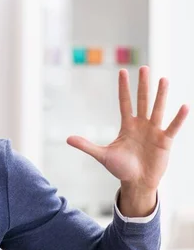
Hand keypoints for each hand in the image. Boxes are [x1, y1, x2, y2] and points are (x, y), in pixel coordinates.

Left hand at [66, 66, 188, 197]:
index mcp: (127, 125)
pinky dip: (178, 118)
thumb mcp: (102, 155)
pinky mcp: (165, 141)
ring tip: (163, 79)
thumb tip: (67, 139)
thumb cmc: (121, 168)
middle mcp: (142, 125)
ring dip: (161, 95)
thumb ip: (86, 145)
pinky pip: (172, 127)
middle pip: (142, 101)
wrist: (136, 182)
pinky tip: (184, 106)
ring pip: (157, 109)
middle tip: (143, 68)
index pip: (125, 102)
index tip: (122, 72)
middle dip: (142, 85)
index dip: (123, 88)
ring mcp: (154, 131)